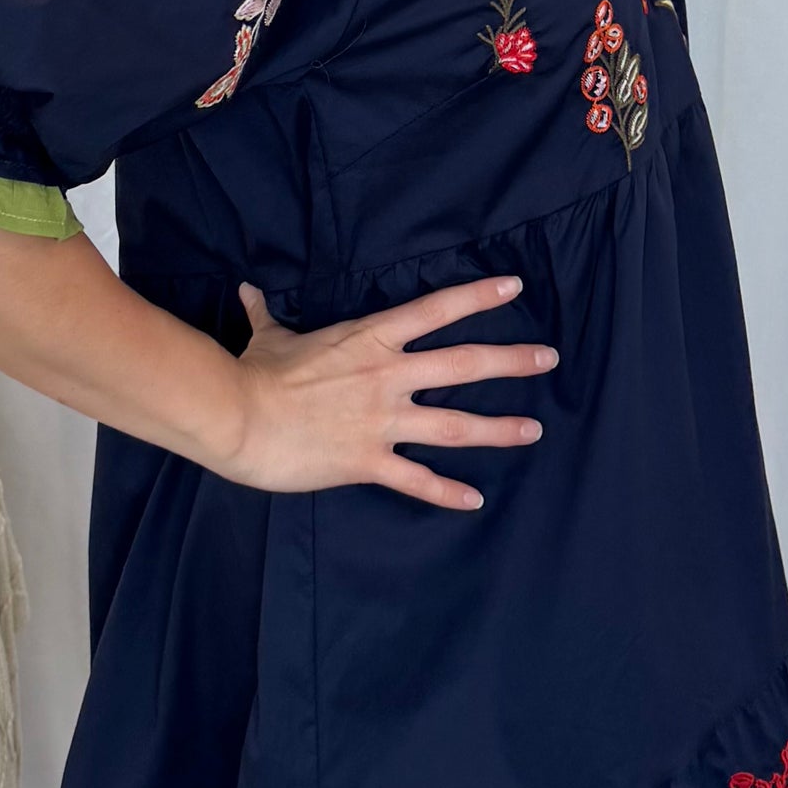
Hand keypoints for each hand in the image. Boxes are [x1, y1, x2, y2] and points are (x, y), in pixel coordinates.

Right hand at [220, 272, 556, 510]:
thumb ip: (266, 313)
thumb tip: (246, 289)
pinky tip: (474, 501)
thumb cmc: (254, 373)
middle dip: (511, 361)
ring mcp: (382, 421)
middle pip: (464, 364)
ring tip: (535, 430)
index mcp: (369, 340)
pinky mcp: (368, 461)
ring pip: (455, 425)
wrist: (238, 416)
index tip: (515, 287)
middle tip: (549, 358)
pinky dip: (447, 493)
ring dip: (499, 428)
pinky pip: (416, 480)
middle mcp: (387, 377)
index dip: (478, 296)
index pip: (435, 310)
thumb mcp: (266, 336)